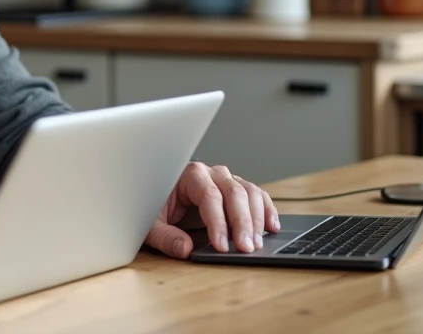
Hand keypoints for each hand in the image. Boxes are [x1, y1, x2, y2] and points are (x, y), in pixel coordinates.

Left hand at [146, 162, 279, 258]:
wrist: (155, 193)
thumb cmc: (153, 205)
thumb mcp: (151, 224)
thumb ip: (166, 237)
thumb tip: (185, 249)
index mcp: (190, 175)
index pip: (209, 197)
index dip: (218, 222)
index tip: (221, 246)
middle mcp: (211, 173)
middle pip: (234, 193)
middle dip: (242, 223)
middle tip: (246, 248)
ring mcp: (226, 179)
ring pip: (249, 193)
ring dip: (257, 219)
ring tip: (257, 244)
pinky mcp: (235, 189)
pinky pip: (256, 196)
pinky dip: (266, 210)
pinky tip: (271, 227)